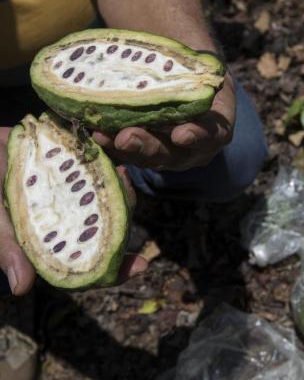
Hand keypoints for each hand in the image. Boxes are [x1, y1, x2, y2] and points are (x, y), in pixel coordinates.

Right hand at [0, 128, 146, 294]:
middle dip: (123, 219)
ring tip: (123, 176)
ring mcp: (77, 198)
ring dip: (119, 193)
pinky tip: (114, 163)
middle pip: (109, 230)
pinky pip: (100, 175)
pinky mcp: (77, 174)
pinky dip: (107, 171)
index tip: (143, 265)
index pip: (94, 264)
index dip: (118, 269)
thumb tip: (22, 287)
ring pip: (109, 203)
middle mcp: (74, 222)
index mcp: (60, 242)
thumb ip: (8, 249)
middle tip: (129, 197)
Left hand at [93, 74, 235, 170]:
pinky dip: (112, 144)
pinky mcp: (146, 154)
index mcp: (214, 131)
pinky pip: (128, 154)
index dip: (197, 137)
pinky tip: (96, 133)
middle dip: (147, 147)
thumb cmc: (195, 74)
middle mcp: (192, 150)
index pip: (211, 136)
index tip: (180, 134)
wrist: (184, 85)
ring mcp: (168, 155)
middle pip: (171, 155)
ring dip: (123, 148)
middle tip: (126, 138)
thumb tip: (167, 57)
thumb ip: (193, 70)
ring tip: (102, 135)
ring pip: (146, 158)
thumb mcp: (201, 69)